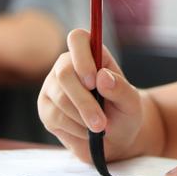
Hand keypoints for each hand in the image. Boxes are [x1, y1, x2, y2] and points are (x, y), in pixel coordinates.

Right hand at [37, 29, 143, 163]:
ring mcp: (52, 86)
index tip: (93, 82)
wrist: (114, 137)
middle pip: (65, 74)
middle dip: (85, 102)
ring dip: (83, 118)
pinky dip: (75, 129)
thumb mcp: (131, 102)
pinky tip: (86, 131)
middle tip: (101, 123)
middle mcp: (66, 65)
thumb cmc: (124, 112)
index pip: (77, 38)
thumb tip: (102, 77)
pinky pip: (55, 117)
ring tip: (100, 127)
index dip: (82, 57)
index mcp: (90, 53)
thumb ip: (120, 88)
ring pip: (60, 99)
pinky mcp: (45, 108)